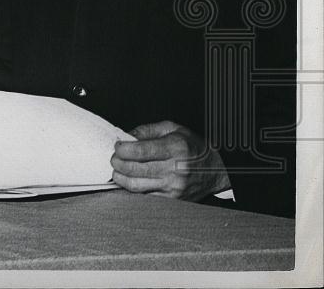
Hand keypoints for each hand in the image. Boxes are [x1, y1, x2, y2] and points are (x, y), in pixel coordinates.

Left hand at [111, 120, 229, 200]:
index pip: (140, 151)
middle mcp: (175, 169)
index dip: (122, 149)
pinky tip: (129, 180)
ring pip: (135, 186)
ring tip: (118, 170)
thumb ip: (147, 130)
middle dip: (117, 163)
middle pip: (134, 169)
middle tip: (114, 158)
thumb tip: (126, 136)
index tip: (118, 146)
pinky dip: (132, 189)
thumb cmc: (193, 147)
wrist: (216, 170)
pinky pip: (144, 196)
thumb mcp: (173, 129)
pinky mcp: (173, 200)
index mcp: (175, 148)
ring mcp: (174, 188)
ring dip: (120, 177)